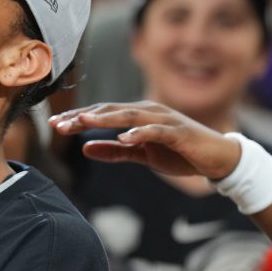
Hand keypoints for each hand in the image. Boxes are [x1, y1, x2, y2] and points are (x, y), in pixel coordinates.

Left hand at [49, 101, 241, 179]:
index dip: (77, 118)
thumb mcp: (141, 155)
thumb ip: (114, 151)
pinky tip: (125, 137)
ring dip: (105, 118)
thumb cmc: (179, 153)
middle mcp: (147, 111)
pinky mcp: (178, 132)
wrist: (217, 159)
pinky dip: (140, 132)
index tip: (54, 124)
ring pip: (128, 115)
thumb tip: (84, 149)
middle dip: (82, 117)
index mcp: (136, 115)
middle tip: (59, 124)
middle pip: (109, 111)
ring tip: (83, 122)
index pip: (101, 114)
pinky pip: (156, 130)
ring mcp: (163, 119)